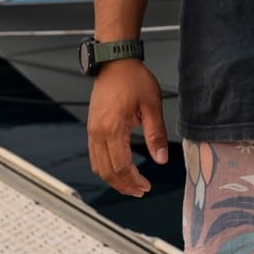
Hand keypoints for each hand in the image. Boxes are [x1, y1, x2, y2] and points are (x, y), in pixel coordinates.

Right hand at [86, 59, 168, 195]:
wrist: (114, 62)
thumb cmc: (133, 79)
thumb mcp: (152, 105)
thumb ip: (156, 134)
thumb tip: (161, 159)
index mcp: (112, 128)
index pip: (121, 166)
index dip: (134, 180)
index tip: (147, 186)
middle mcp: (98, 132)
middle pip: (107, 171)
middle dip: (123, 185)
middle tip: (140, 191)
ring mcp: (92, 130)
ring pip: (98, 166)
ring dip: (113, 179)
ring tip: (130, 186)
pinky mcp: (92, 127)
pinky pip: (94, 155)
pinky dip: (105, 168)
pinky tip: (118, 170)